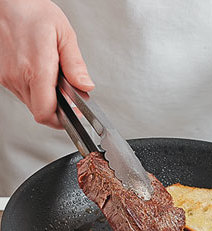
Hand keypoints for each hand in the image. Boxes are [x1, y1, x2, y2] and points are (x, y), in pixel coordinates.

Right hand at [0, 0, 93, 127]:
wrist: (5, 2)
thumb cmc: (31, 11)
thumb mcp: (63, 34)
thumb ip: (75, 65)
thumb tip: (85, 86)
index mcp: (36, 69)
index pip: (46, 113)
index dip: (61, 120)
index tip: (72, 114)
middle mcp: (18, 77)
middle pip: (40, 112)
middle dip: (57, 109)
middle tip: (67, 96)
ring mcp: (8, 78)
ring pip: (31, 104)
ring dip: (45, 99)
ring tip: (53, 78)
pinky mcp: (3, 76)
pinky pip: (22, 93)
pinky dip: (34, 89)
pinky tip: (39, 73)